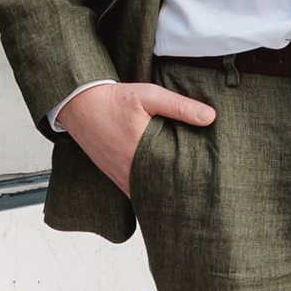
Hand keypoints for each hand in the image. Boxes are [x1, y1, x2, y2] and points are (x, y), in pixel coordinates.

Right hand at [57, 79, 216, 197]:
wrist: (80, 104)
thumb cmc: (115, 99)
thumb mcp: (149, 95)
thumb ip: (179, 106)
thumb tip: (210, 117)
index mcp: (140, 151)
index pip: (172, 175)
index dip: (191, 180)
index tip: (209, 181)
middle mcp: (129, 170)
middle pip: (161, 190)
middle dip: (181, 192)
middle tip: (203, 192)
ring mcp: (119, 176)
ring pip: (148, 194)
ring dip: (164, 194)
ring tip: (187, 193)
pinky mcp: (114, 176)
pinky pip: (135, 191)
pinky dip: (149, 191)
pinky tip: (163, 189)